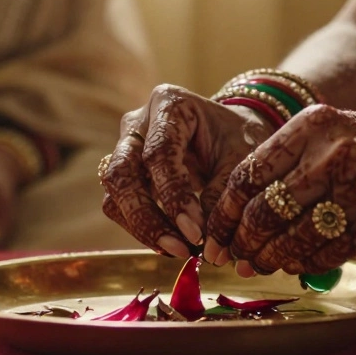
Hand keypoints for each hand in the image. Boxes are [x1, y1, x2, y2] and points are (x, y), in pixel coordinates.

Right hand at [99, 84, 274, 257]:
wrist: (231, 133)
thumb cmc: (238, 138)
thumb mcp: (242, 159)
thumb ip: (222, 195)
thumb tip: (208, 245)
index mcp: (169, 104)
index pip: (158, 153)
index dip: (173, 196)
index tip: (196, 233)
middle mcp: (138, 122)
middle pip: (121, 173)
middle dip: (147, 218)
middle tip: (181, 249)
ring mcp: (125, 147)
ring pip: (114, 193)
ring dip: (141, 227)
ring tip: (180, 250)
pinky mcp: (124, 172)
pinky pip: (118, 205)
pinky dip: (140, 228)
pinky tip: (171, 244)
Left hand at [206, 105, 355, 276]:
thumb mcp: (322, 136)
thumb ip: (280, 167)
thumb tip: (232, 223)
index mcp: (310, 125)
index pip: (248, 175)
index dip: (224, 213)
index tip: (214, 235)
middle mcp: (332, 154)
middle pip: (264, 211)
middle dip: (243, 243)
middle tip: (234, 258)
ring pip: (292, 238)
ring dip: (271, 259)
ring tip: (262, 263)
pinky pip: (325, 254)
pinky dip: (303, 264)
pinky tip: (296, 262)